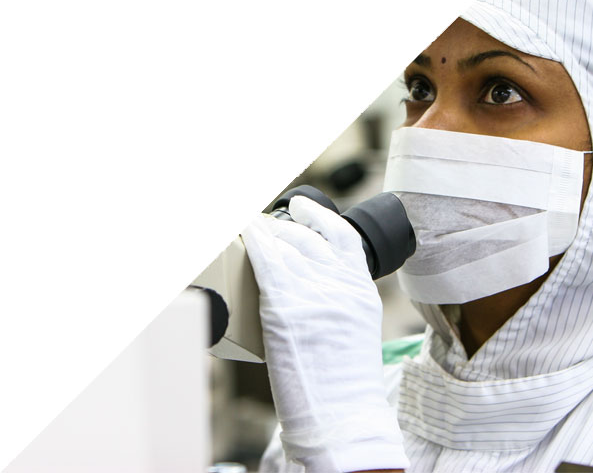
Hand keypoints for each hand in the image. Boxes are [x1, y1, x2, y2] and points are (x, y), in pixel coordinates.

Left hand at [241, 196, 408, 472]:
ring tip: (252, 228)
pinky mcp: (285, 305)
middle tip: (267, 225)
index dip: (319, 215)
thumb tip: (314, 288)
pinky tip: (244, 229)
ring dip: (265, 233)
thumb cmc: (347, 382)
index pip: (342, 235)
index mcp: (360, 287)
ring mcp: (313, 290)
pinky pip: (266, 259)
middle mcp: (338, 281)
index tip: (303, 205)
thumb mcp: (356, 329)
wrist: (343, 413)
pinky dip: (254, 239)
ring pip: (283, 245)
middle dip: (284, 226)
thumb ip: (340, 300)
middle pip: (306, 237)